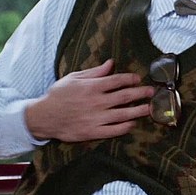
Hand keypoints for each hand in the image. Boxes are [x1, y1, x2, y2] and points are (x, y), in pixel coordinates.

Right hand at [25, 59, 153, 141]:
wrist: (43, 117)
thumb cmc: (58, 95)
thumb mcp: (74, 78)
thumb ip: (94, 72)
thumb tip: (111, 63)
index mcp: (92, 87)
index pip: (117, 81)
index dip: (130, 79)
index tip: (138, 79)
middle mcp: (96, 102)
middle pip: (125, 96)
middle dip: (141, 93)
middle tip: (152, 92)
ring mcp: (96, 118)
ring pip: (123, 114)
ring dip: (139, 110)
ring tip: (150, 108)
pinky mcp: (93, 132)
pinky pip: (113, 130)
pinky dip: (125, 127)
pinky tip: (133, 123)